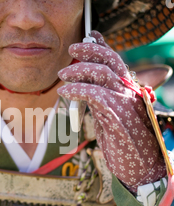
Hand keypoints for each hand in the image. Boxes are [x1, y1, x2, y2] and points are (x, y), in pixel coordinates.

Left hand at [57, 31, 165, 191]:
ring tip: (62, 75)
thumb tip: (86, 88)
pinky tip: (65, 92)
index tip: (90, 35)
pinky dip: (78, 90)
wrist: (142, 170)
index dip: (102, 46)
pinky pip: (96, 95)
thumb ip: (102, 100)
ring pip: (102, 74)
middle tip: (71, 49)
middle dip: (89, 50)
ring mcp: (126, 104)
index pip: (117, 61)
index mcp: (130, 91)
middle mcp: (131, 93)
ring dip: (78, 70)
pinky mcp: (118, 118)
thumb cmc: (126, 144)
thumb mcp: (112, 117)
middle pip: (110, 61)